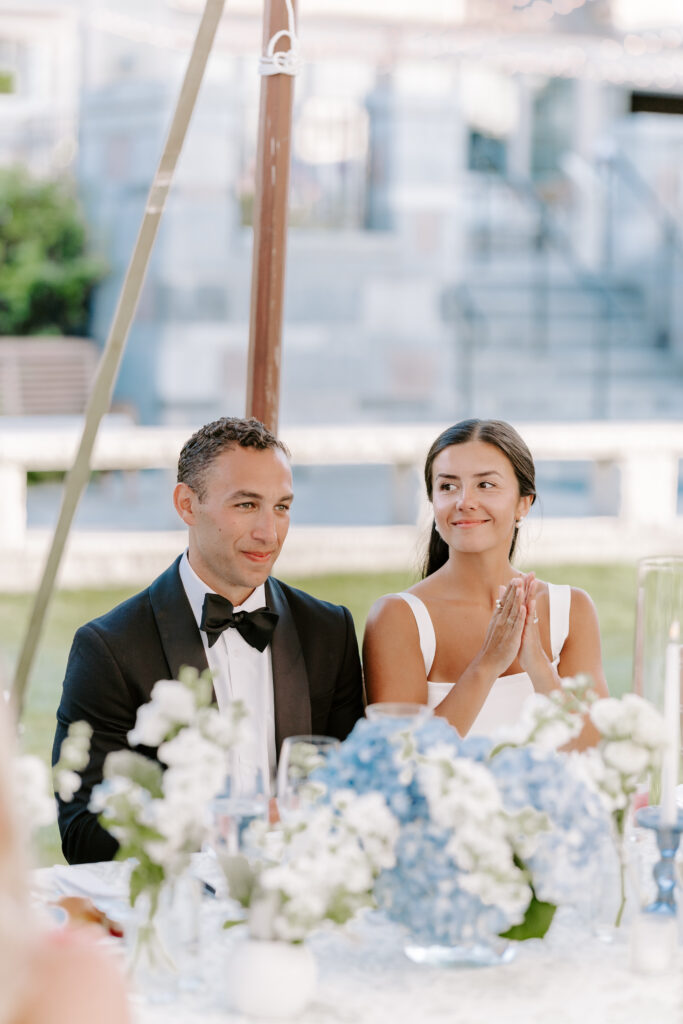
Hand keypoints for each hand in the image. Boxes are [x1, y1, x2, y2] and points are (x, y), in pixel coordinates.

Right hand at [477, 578, 526, 678]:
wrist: (488, 662)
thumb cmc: (492, 645)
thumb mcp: (494, 627)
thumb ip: (498, 613)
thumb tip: (498, 605)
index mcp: (497, 618)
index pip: (505, 601)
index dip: (511, 590)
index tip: (516, 578)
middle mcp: (500, 621)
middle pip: (509, 603)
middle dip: (515, 590)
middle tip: (519, 576)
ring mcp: (505, 628)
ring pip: (512, 611)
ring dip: (517, 598)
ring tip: (521, 586)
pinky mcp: (511, 637)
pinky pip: (516, 625)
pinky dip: (519, 616)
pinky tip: (523, 607)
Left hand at [518, 573, 554, 690]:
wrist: (534, 664)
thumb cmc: (526, 647)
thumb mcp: (520, 631)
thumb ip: (518, 619)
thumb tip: (517, 610)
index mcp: (524, 619)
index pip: (524, 600)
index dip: (524, 588)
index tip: (522, 573)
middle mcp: (529, 621)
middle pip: (529, 600)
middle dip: (530, 587)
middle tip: (531, 572)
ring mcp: (530, 627)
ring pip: (531, 608)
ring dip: (531, 595)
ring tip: (531, 582)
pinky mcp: (530, 634)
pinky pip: (530, 621)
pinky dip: (530, 612)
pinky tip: (530, 603)